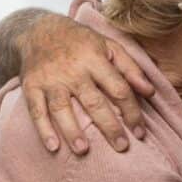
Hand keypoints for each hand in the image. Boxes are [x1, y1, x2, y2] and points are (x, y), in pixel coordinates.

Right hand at [20, 14, 154, 154]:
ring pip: (62, 109)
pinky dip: (43, 130)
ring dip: (72, 131)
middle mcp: (72, 71)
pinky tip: (53, 147)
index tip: (140, 132)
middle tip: (121, 146)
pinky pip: (36, 111)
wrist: (38, 30)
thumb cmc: (82, 42)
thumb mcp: (110, 46)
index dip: (132, 111)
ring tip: (84, 151)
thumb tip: (150, 92)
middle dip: (109, 126)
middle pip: (93, 102)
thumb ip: (131, 68)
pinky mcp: (31, 87)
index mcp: (95, 60)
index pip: (119, 89)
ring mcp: (50, 80)